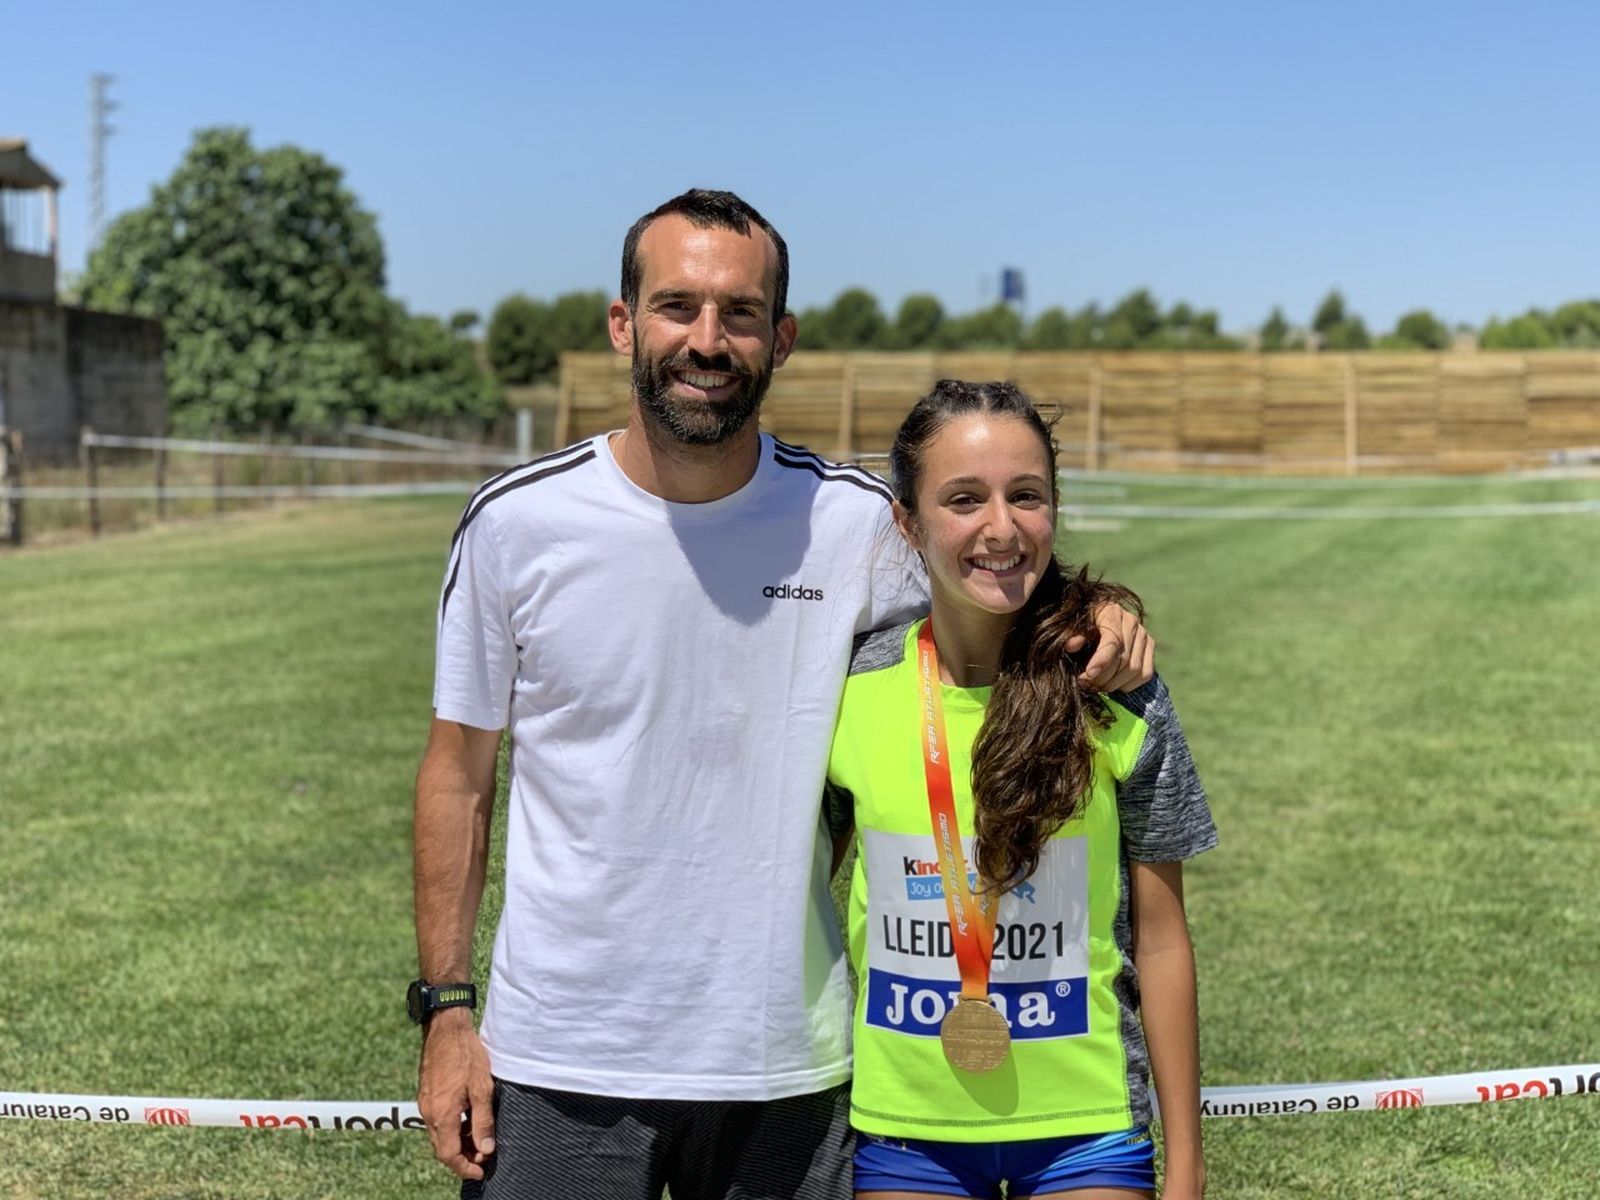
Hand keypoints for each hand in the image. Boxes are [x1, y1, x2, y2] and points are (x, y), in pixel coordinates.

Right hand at [418, 1008, 495, 1179]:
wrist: (445, 1028)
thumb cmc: (467, 1054)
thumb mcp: (482, 1088)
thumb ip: (483, 1121)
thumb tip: (486, 1149)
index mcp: (443, 1114)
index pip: (449, 1155)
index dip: (465, 1167)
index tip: (481, 1172)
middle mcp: (429, 1113)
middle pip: (442, 1149)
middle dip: (462, 1158)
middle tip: (483, 1158)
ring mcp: (425, 1104)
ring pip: (439, 1136)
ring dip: (457, 1144)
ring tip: (479, 1140)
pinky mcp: (426, 1095)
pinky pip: (437, 1122)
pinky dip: (451, 1129)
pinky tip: (467, 1121)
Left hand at [1072, 602, 1153, 692]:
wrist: (1095, 620)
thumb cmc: (1081, 624)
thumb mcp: (1071, 626)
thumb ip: (1070, 635)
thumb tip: (1071, 646)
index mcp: (1111, 612)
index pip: (1113, 641)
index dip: (1101, 661)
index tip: (1088, 675)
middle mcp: (1131, 622)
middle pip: (1124, 659)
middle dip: (1103, 677)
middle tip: (1087, 684)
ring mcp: (1143, 634)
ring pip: (1135, 669)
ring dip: (1114, 684)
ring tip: (1097, 686)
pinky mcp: (1150, 646)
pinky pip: (1145, 674)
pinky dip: (1129, 684)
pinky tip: (1113, 684)